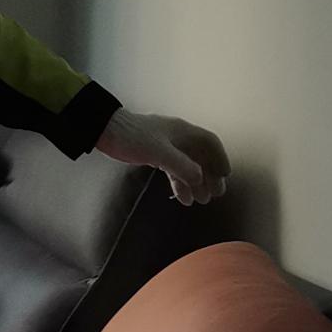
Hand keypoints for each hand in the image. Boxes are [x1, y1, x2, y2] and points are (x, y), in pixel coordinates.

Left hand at [97, 111, 231, 205]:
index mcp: (183, 131)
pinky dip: (179, 183)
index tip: (225, 176)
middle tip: (215, 194)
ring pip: (188, 165)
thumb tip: (199, 178)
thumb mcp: (158, 152)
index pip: (210, 143)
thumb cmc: (133, 137)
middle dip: (209, 175)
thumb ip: (180, 165)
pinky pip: (173, 170)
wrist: (106, 131)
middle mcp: (178, 137)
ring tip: (201, 200)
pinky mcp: (155, 154)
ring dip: (196, 182)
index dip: (220, 158)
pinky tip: (183, 198)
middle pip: (201, 156)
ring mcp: (167, 146)